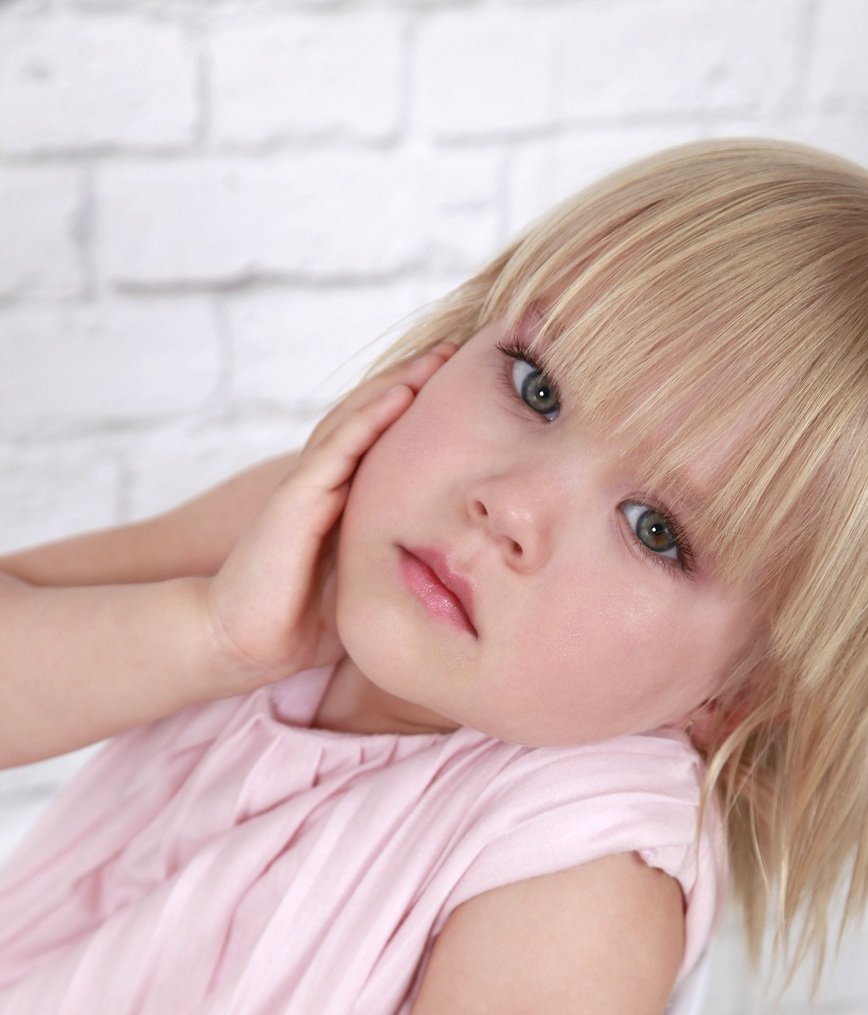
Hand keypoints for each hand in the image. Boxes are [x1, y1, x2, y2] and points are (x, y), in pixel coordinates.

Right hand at [201, 344, 457, 686]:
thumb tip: (451, 575)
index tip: (459, 390)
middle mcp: (323, 485)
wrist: (242, 642)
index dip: (414, 413)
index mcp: (340, 504)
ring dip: (395, 385)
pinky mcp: (295, 500)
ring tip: (435, 358)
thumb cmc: (298, 625)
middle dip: (410, 382)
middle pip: (369, 418)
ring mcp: (307, 488)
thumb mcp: (364, 589)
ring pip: (355, 420)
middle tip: (453, 352)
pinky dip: (369, 418)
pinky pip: (338, 448)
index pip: (380, 443)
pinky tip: (401, 393)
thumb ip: (393, 568)